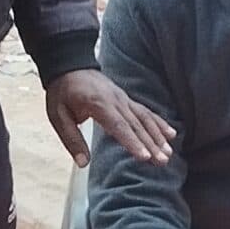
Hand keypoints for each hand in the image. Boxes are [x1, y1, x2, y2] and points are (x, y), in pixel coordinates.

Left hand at [46, 69, 174, 167]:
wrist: (69, 65)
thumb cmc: (62, 92)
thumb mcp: (58, 115)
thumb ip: (71, 139)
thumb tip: (83, 163)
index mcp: (98, 104)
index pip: (119, 126)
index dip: (133, 142)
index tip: (145, 157)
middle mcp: (116, 101)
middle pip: (137, 125)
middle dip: (152, 144)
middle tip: (163, 161)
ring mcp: (124, 99)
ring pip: (145, 119)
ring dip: (158, 136)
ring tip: (169, 153)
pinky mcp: (127, 99)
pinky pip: (146, 111)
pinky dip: (159, 122)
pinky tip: (171, 134)